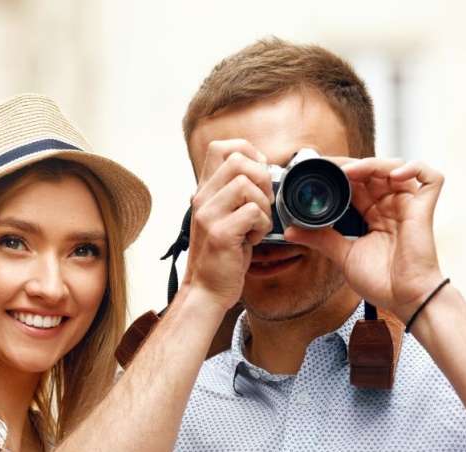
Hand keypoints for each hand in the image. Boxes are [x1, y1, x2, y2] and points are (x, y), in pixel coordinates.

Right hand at [181, 139, 274, 310]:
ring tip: (256, 226)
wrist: (206, 290)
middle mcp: (202, 198)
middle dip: (262, 179)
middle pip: (238, 161)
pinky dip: (262, 226)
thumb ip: (235, 194)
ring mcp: (208, 215)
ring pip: (247, 184)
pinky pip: (253, 212)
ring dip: (263, 206)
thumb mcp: (224, 217)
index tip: (259, 175)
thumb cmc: (222, 255)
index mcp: (204, 191)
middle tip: (263, 204)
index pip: (221, 147)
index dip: (248, 152)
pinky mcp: (220, 233)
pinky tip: (252, 240)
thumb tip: (263, 171)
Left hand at [284, 158, 445, 321]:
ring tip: (353, 172)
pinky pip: (430, 177)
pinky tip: (395, 175)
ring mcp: (408, 205)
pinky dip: (414, 168)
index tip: (320, 171)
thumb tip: (290, 230)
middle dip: (353, 165)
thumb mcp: (343, 256)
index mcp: (372, 214)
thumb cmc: (381, 282)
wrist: (404, 300)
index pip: (356, 184)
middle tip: (331, 168)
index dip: (341, 174)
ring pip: (395, 167)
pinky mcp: (424, 208)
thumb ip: (320, 239)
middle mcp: (390, 206)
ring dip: (374, 163)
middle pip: (374, 171)